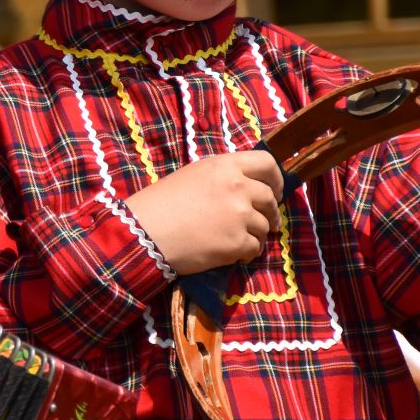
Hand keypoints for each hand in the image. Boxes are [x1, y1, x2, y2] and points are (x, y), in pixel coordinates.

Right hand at [123, 150, 284, 274]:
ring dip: (256, 234)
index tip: (274, 191)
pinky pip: (255, 248)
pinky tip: (232, 254)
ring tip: (238, 240)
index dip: (276, 179)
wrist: (144, 233)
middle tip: (266, 222)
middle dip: (270, 212)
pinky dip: (247, 253)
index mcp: (225, 166)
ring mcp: (240, 215)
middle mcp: (238, 187)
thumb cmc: (160, 203)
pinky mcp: (237, 242)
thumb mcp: (193, 176)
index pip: (268, 164)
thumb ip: (222, 177)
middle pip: (270, 199)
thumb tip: (247, 189)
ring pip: (265, 226)